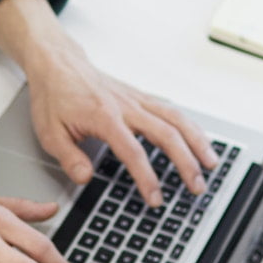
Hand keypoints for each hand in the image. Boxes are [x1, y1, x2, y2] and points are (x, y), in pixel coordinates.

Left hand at [0, 0, 218, 208]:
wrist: (58, 63)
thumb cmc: (54, 96)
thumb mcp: (50, 132)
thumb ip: (69, 157)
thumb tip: (86, 178)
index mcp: (104, 117)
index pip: (133, 152)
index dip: (147, 177)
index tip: (155, 198)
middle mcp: (126, 106)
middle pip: (167, 133)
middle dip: (186, 162)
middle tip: (196, 186)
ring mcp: (136, 99)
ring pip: (176, 118)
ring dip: (197, 141)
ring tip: (212, 164)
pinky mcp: (140, 96)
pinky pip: (171, 110)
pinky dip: (189, 126)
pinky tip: (199, 140)